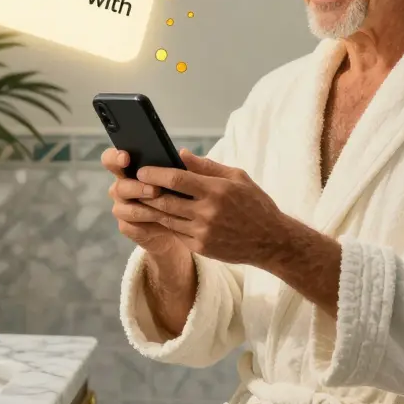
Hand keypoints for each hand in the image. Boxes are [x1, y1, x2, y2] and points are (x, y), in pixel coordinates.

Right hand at [102, 148, 188, 258]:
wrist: (185, 225)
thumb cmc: (183, 193)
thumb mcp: (190, 178)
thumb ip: (188, 164)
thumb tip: (183, 152)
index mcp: (129, 170)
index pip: (111, 160)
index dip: (114, 157)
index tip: (126, 158)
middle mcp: (122, 188)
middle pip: (118, 187)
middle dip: (136, 188)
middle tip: (155, 190)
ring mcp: (123, 208)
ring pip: (122, 208)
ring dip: (143, 208)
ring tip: (163, 210)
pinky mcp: (127, 226)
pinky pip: (129, 226)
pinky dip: (145, 223)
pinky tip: (161, 221)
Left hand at [130, 150, 294, 266]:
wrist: (271, 241)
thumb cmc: (255, 204)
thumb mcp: (237, 177)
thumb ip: (207, 166)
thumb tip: (180, 155)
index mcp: (217, 190)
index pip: (177, 179)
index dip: (155, 174)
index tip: (141, 170)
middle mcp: (208, 212)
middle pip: (165, 201)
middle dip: (145, 192)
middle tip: (132, 184)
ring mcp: (203, 233)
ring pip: (166, 219)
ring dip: (150, 209)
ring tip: (139, 199)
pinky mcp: (201, 248)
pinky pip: (175, 233)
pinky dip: (165, 223)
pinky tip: (157, 215)